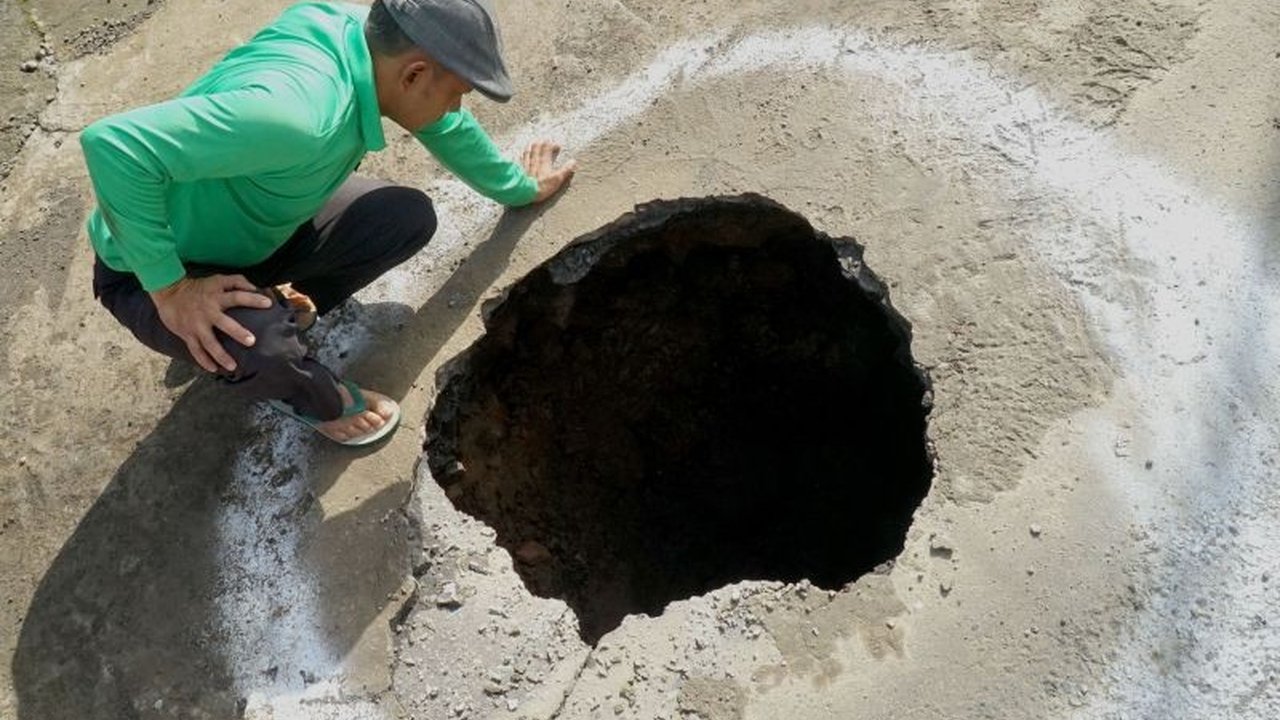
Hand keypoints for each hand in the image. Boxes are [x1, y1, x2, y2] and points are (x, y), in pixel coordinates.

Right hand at [150, 274, 273, 372]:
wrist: (168, 292)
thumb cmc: (199, 287)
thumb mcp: (217, 279)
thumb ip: (237, 281)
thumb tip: (256, 288)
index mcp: (217, 297)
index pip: (238, 297)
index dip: (253, 299)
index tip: (268, 304)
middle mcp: (208, 312)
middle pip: (225, 323)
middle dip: (238, 333)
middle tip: (251, 341)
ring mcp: (197, 325)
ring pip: (209, 343)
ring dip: (221, 355)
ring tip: (233, 366)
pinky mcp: (187, 334)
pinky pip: (196, 350)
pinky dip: (204, 361)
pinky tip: (214, 369)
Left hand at [521, 140, 577, 203]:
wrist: (525, 192)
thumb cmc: (542, 186)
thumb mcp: (557, 179)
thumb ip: (565, 170)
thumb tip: (573, 162)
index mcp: (544, 162)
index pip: (547, 149)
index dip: (552, 145)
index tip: (557, 145)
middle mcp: (534, 161)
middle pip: (536, 148)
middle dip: (541, 143)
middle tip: (544, 140)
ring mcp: (526, 165)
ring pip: (528, 152)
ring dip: (531, 147)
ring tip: (532, 143)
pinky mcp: (519, 171)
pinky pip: (521, 160)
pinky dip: (522, 156)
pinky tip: (521, 155)